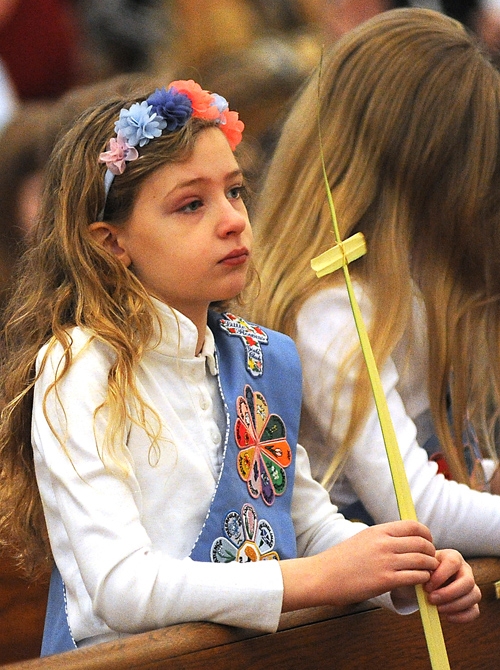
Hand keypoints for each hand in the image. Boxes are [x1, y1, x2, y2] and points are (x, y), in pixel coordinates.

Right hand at [281, 520, 438, 611]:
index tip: (428, 542)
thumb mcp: (363, 539)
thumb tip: (404, 540)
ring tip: (428, 573)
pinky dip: (422, 580)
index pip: (414, 526)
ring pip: (422, 561)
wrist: (323, 575)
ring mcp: (386, 561)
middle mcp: (384, 543)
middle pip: (422, 543)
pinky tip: (419, 583)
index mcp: (379, 531)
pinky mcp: (385, 580)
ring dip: (429, 567)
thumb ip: (383, 538)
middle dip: (431, 552)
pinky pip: (415, 577)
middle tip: (430, 560)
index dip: (426, 534)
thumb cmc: (342, 560)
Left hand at [424, 549, 480, 622]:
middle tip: (431, 600)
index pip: (453, 563)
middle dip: (449, 593)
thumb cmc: (422, 571)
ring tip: (438, 609)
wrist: (424, 579)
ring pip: (474, 595)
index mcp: (452, 557)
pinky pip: (475, 611)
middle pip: (468, 581)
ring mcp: (471, 586)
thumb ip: (422, 573)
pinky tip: (447, 617)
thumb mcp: (421, 567)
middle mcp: (465, 569)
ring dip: (455, 605)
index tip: (426, 587)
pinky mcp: (472, 601)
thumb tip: (424, 587)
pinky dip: (462, 617)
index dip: (440, 576)